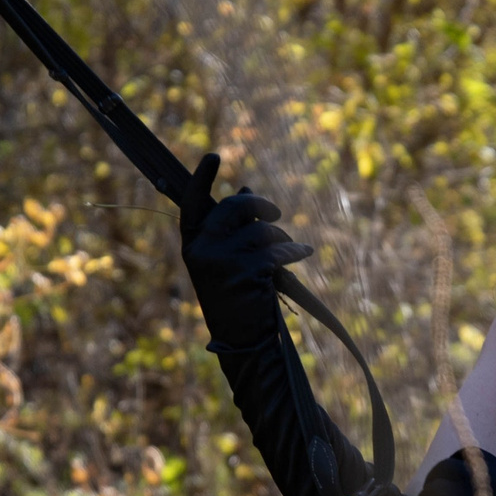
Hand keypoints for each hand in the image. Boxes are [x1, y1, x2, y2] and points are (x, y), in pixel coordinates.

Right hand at [179, 152, 313, 349]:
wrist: (241, 340)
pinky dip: (293, 250)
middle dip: (260, 206)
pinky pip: (275, 250)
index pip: (192, 203)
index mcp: (192, 245)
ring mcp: (220, 261)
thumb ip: (234, 228)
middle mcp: (200, 250)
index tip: (214, 155)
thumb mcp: (228, 260)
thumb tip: (246, 191)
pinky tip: (303, 252)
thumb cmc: (236, 297)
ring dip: (280, 236)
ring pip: (261, 230)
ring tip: (290, 249)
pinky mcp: (243, 272)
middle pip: (234, 208)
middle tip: (276, 214)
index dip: (202, 178)